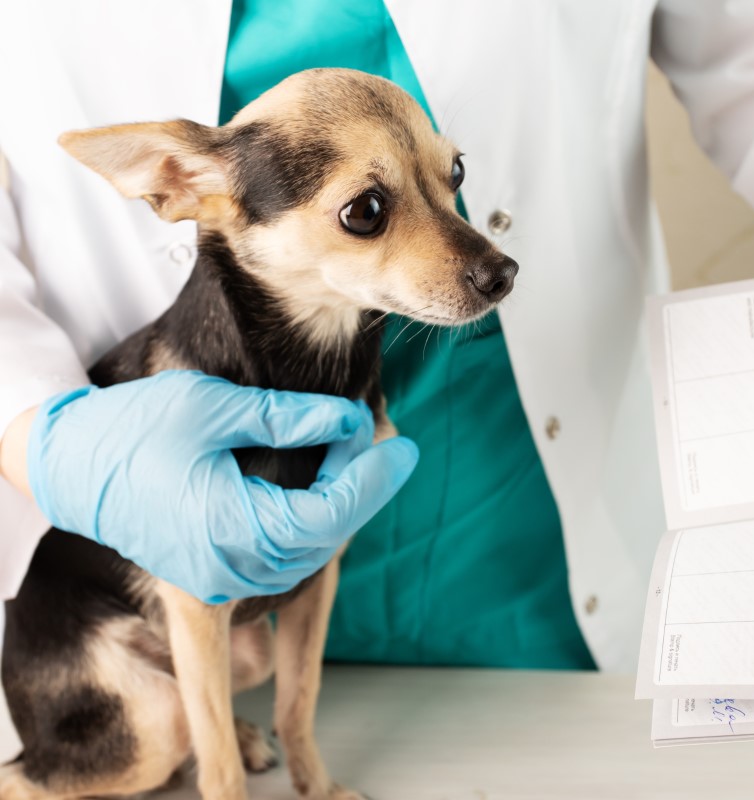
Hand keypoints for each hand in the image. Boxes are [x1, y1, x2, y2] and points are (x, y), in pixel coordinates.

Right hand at [25, 370, 417, 602]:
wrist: (69, 466)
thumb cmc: (135, 430)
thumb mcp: (215, 408)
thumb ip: (289, 417)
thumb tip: (352, 419)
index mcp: (231, 529)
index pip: (328, 514)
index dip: (372, 480)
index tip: (404, 446)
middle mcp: (230, 566)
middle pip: (326, 535)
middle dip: (363, 487)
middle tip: (386, 439)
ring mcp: (222, 577)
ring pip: (309, 551)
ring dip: (341, 505)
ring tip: (360, 454)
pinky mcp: (215, 572)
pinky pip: (283, 556)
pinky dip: (312, 522)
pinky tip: (325, 483)